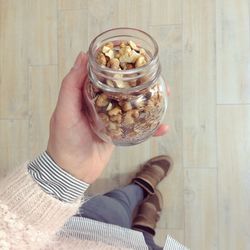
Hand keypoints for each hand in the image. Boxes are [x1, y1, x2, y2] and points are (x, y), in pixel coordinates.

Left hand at [47, 52, 169, 183]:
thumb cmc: (64, 141)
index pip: (103, 74)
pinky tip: (163, 127)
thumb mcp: (64, 111)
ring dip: (149, 100)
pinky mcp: (119, 132)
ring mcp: (112, 118)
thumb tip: (81, 56)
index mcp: (86, 95)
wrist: (72, 171)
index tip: (130, 53)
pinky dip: (150, 127)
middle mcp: (100, 104)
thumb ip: (71, 85)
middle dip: (138, 81)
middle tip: (153, 74)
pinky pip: (137, 126)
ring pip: (133, 105)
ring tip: (164, 94)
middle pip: (122, 88)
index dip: (116, 63)